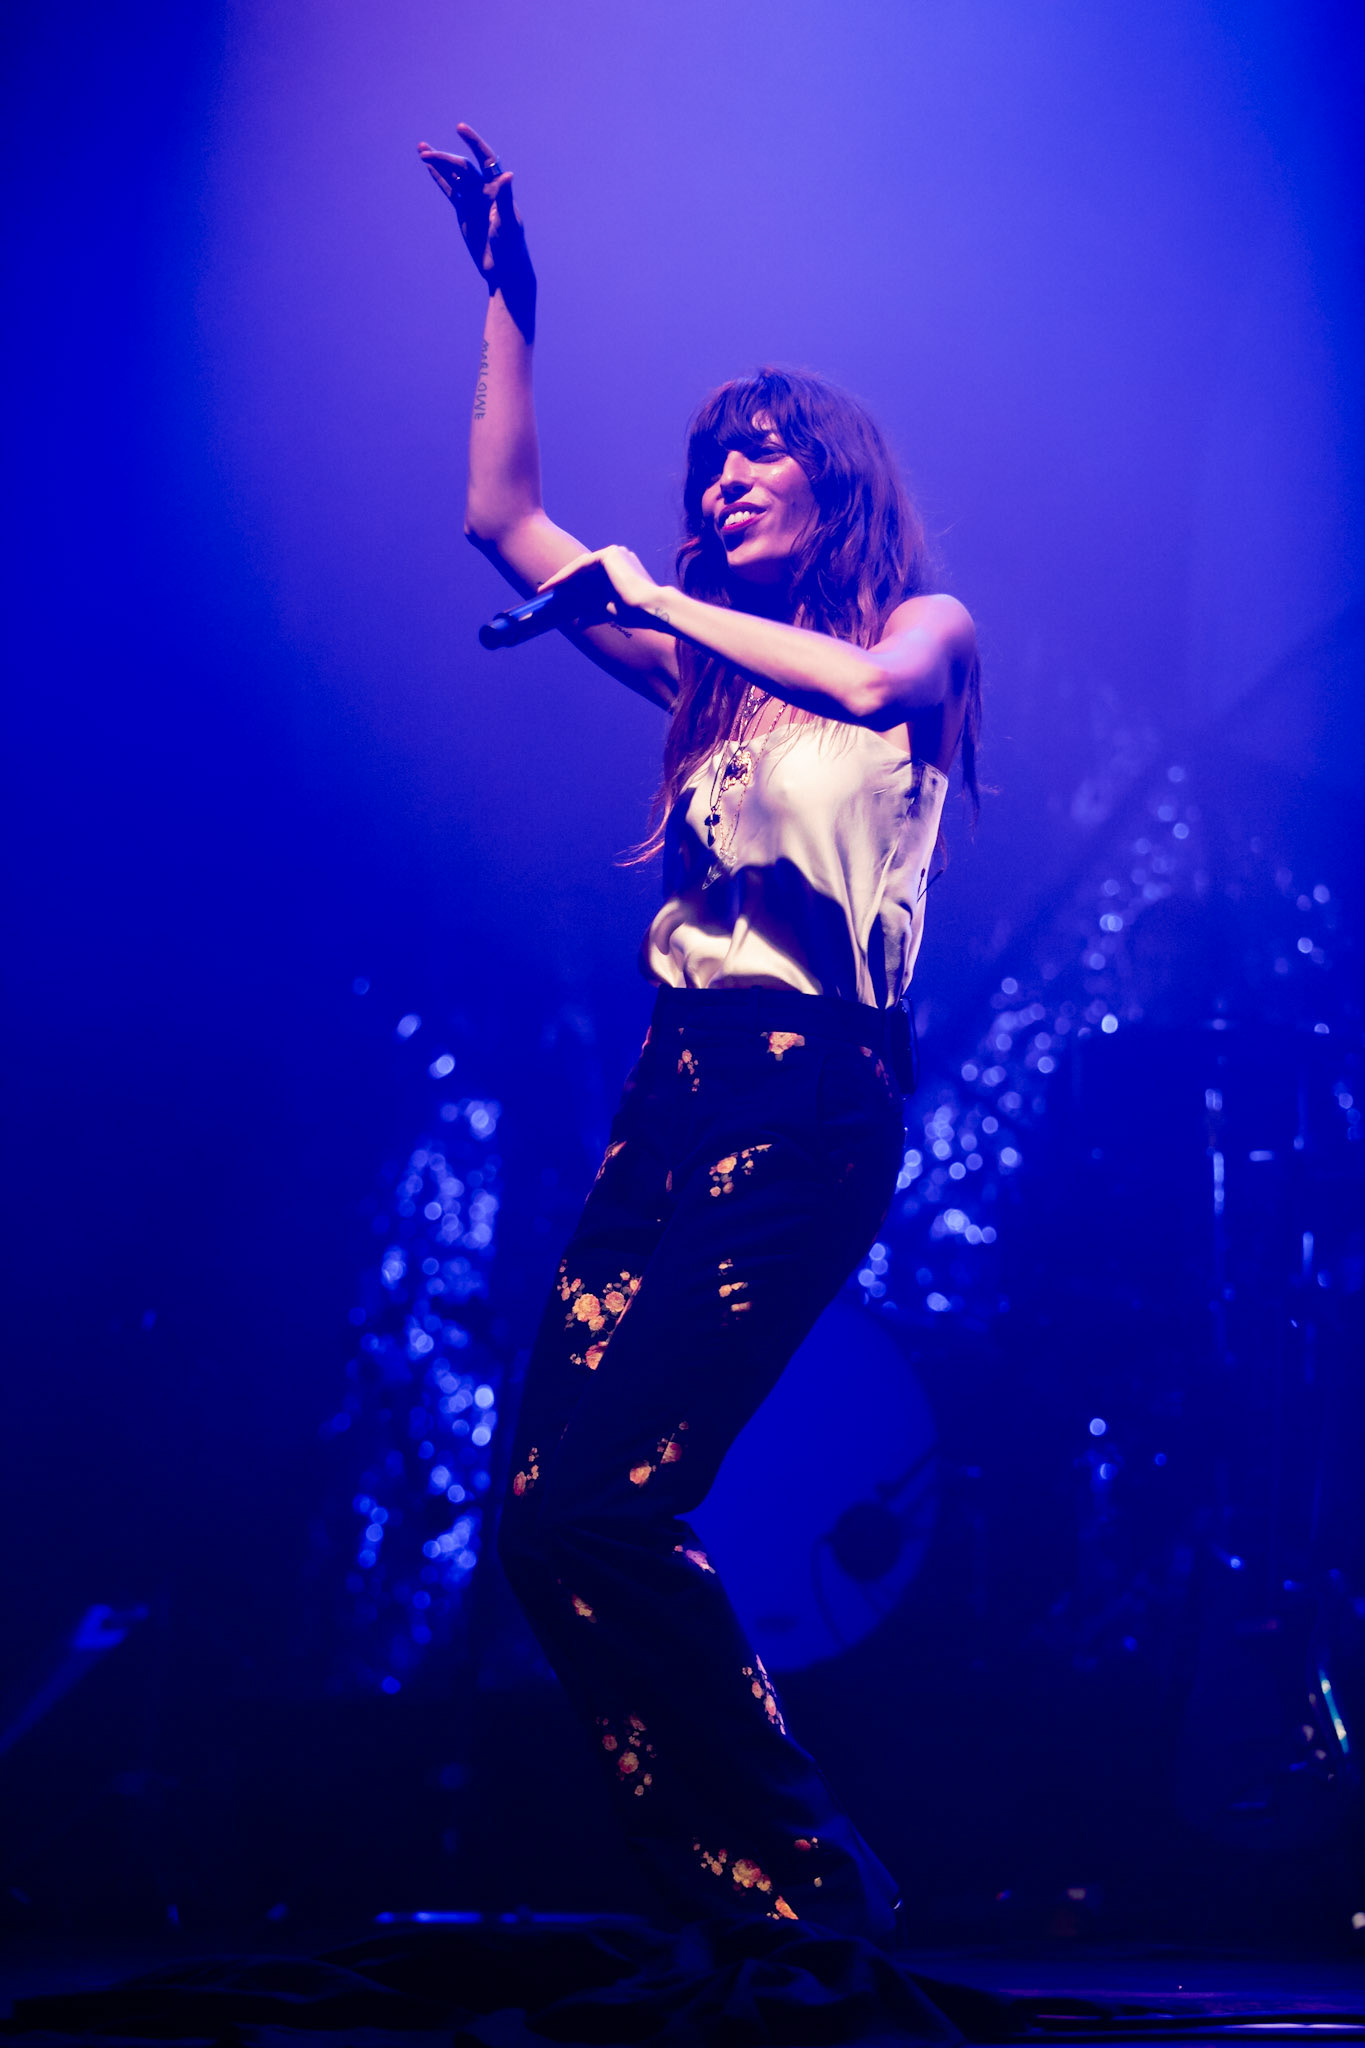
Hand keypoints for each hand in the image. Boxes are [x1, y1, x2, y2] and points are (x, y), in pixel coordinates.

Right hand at [418, 123, 534, 325]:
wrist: (504, 269)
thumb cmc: (511, 248)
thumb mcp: (507, 223)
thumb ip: (505, 197)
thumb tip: (508, 174)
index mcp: (497, 190)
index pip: (485, 159)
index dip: (473, 142)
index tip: (460, 128)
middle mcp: (484, 190)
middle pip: (462, 168)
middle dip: (445, 158)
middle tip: (426, 154)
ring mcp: (473, 200)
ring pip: (453, 176)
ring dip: (439, 162)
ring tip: (422, 149)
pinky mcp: (464, 211)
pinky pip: (450, 190)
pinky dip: (440, 179)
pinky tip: (429, 168)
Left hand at [537, 547, 673, 631]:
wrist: (648, 608)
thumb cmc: (635, 613)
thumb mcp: (608, 611)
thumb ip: (593, 613)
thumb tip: (579, 622)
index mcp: (620, 568)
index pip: (590, 576)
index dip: (571, 586)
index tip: (556, 597)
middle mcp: (618, 556)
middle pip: (583, 570)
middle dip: (564, 582)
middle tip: (546, 592)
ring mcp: (614, 553)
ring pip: (580, 567)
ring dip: (562, 578)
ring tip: (546, 590)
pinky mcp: (609, 555)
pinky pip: (581, 565)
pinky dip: (567, 575)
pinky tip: (555, 584)